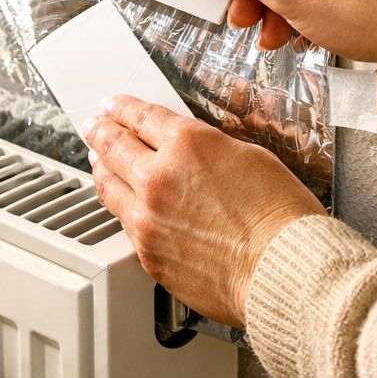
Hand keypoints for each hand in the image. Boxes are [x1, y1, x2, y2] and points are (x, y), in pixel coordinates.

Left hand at [81, 94, 325, 327]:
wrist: (282, 272)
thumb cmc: (280, 220)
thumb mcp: (251, 157)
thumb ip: (209, 149)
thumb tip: (191, 151)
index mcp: (187, 145)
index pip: (141, 116)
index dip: (122, 108)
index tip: (112, 106)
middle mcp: (158, 179)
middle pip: (113, 146)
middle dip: (100, 132)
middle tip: (94, 126)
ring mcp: (147, 218)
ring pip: (108, 186)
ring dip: (101, 169)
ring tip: (97, 161)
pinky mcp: (147, 253)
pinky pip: (124, 224)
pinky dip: (121, 208)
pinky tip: (123, 204)